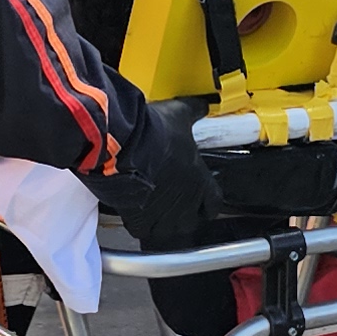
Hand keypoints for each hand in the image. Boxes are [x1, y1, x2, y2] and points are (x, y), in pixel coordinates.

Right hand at [101, 98, 219, 245]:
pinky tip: (133, 212)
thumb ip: (193, 111)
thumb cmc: (153, 130)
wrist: (122, 141)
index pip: (214, 203)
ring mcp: (162, 212)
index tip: (202, 201)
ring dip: (162, 223)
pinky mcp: (139, 217)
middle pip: (191, 221)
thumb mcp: (178, 114)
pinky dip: (139, 225)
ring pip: (168, 231)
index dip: (207, 203)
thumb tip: (203, 103)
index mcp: (199, 179)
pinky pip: (143, 231)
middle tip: (172, 204)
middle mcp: (185, 200)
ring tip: (152, 210)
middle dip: (183, 215)